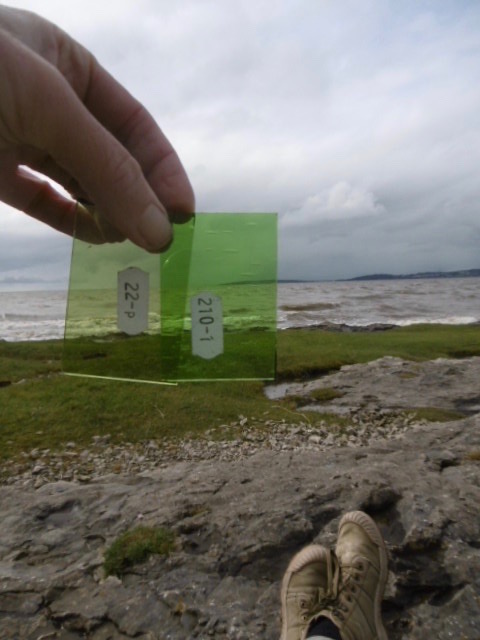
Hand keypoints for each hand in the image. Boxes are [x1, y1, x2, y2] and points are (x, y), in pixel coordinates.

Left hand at [0, 6, 194, 250]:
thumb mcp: (46, 104)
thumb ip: (107, 167)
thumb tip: (160, 230)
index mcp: (64, 63)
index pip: (132, 122)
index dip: (162, 166)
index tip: (183, 213)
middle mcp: (46, 100)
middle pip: (110, 155)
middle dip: (138, 195)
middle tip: (162, 239)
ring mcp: (17, 136)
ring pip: (80, 182)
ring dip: (109, 213)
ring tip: (132, 243)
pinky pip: (43, 200)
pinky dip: (70, 220)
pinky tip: (97, 238)